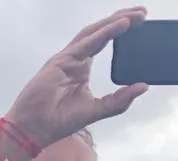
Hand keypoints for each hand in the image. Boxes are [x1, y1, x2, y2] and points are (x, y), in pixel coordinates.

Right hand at [4, 8, 147, 147]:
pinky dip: (105, 32)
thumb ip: (119, 100)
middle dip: (121, 19)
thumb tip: (143, 87)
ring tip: (136, 15)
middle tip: (143, 12)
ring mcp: (67, 59)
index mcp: (81, 69)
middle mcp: (74, 60)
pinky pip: (87, 42)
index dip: (120, 31)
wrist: (34, 130)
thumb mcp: (97, 109)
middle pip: (100, 32)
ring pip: (94, 32)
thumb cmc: (57, 122)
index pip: (103, 42)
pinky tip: (121, 24)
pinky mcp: (61, 61)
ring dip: (115, 21)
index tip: (140, 24)